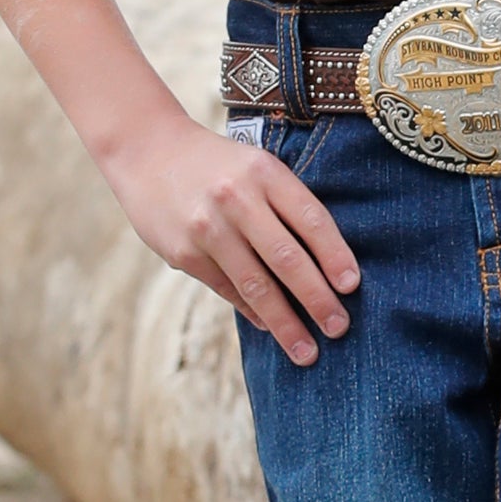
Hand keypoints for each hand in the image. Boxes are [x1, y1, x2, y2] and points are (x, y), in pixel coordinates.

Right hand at [99, 110, 360, 366]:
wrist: (148, 150)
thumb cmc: (218, 163)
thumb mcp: (255, 166)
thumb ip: (284, 204)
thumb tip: (322, 263)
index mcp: (264, 171)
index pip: (311, 218)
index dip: (335, 254)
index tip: (352, 286)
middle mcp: (238, 198)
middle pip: (287, 258)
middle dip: (317, 298)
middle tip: (339, 327)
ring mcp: (208, 228)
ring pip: (256, 284)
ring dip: (285, 323)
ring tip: (307, 351)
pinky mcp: (184, 253)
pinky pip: (227, 289)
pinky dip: (252, 312)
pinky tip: (270, 326)